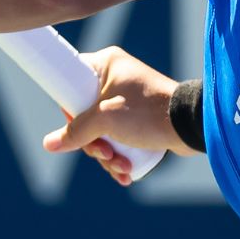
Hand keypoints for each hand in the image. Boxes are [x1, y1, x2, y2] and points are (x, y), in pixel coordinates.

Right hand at [41, 45, 189, 185]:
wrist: (190, 125)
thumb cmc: (147, 113)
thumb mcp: (105, 120)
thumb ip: (75, 132)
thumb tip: (49, 144)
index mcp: (106, 65)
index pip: (71, 82)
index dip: (70, 109)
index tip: (77, 127)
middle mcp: (115, 79)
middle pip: (85, 115)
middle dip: (94, 144)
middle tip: (105, 153)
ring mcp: (127, 99)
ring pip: (102, 131)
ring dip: (108, 155)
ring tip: (123, 167)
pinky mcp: (139, 118)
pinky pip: (119, 137)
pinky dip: (120, 156)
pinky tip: (127, 173)